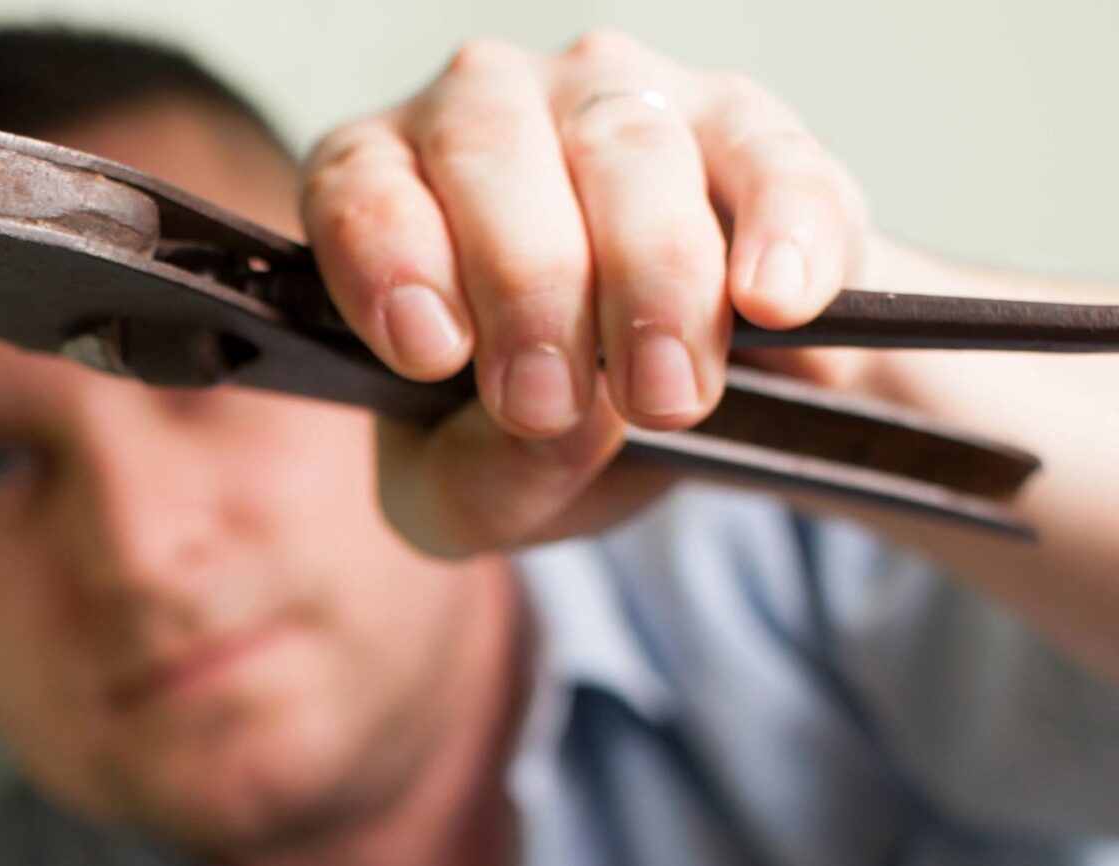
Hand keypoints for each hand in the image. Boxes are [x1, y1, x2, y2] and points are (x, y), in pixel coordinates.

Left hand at [302, 31, 870, 555]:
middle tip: (550, 406)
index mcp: (387, 183)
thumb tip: (570, 422)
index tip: (435, 355)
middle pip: (492, 156)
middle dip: (527, 288)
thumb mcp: (465, 491)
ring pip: (629, 149)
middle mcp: (488, 112)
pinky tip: (774, 304)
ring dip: (651, 281)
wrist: (678, 417)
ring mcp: (619, 99)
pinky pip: (770, 158)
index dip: (392, 263)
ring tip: (663, 396)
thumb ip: (474, 479)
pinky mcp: (748, 129)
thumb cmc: (534, 427)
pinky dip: (779, 230)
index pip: (360, 187)